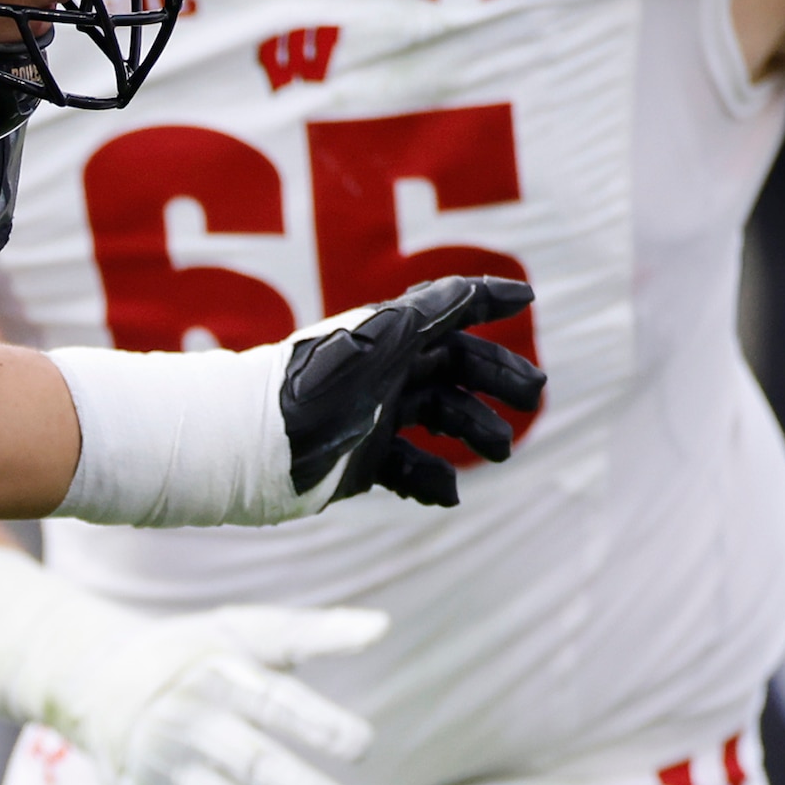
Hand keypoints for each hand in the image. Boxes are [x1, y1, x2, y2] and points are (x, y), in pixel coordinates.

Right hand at [0, 547, 379, 784]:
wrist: (92, 679)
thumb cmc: (189, 654)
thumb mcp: (242, 629)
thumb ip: (313, 632)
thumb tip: (383, 626)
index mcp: (219, 675)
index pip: (276, 701)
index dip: (319, 723)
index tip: (362, 745)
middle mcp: (190, 722)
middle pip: (251, 761)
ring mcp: (166, 767)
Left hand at [278, 276, 541, 507]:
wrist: (252, 449)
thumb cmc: (309, 390)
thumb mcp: (374, 344)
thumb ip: (426, 315)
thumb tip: (476, 290)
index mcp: (388, 336)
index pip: (447, 309)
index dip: (487, 299)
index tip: (528, 297)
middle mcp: (384, 372)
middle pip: (454, 366)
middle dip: (496, 378)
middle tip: (533, 398)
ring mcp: (374, 415)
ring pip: (439, 416)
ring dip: (475, 429)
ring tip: (500, 453)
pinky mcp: (361, 459)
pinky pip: (410, 466)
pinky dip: (434, 479)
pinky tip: (450, 495)